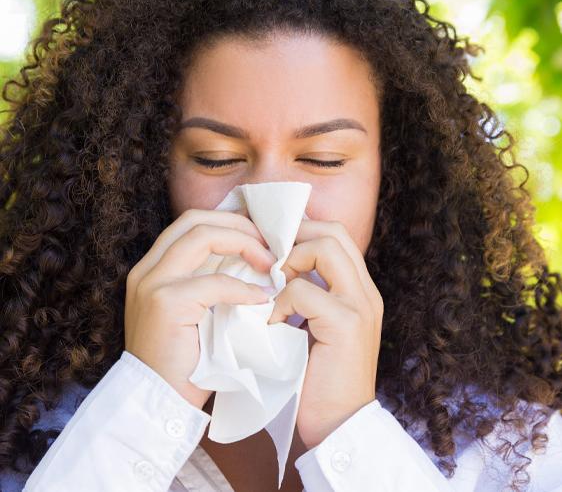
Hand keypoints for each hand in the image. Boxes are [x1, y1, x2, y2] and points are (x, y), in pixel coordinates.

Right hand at [124, 209, 275, 409]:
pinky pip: (214, 283)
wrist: (159, 400)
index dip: (229, 222)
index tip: (260, 238)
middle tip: (270, 245)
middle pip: (196, 220)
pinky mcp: (165, 303)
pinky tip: (262, 298)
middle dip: (238, 225)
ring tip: (270, 264)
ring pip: (202, 237)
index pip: (192, 222)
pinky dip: (243, 288)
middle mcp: (147, 268)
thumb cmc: (185, 357)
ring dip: (243, 245)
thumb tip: (254, 257)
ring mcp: (152, 283)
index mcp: (154, 266)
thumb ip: (212, 279)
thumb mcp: (197, 309)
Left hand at [267, 219, 382, 448]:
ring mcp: (360, 306)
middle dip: (296, 237)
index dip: (303, 232)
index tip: (273, 246)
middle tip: (270, 260)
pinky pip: (305, 291)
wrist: (340, 426)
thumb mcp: (318, 328)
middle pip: (334, 232)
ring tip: (272, 287)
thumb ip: (309, 297)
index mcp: (360, 291)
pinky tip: (272, 323)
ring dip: (289, 262)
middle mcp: (366, 292)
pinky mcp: (346, 324)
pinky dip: (280, 302)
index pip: (337, 236)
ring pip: (324, 249)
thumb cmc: (321, 378)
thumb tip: (276, 269)